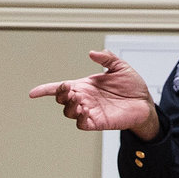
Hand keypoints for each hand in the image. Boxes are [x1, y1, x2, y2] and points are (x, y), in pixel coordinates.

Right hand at [28, 51, 159, 138]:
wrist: (145, 103)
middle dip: (61, 94)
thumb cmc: (132, 86)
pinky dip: (79, 119)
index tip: (33, 93)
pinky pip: (82, 124)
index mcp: (85, 85)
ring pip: (69, 112)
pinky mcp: (98, 122)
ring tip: (80, 99)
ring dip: (70, 106)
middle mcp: (85, 99)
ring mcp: (90, 111)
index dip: (46, 90)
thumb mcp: (120, 67)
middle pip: (62, 100)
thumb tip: (92, 53)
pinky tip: (85, 110)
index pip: (60, 88)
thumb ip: (107, 58)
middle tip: (71, 89)